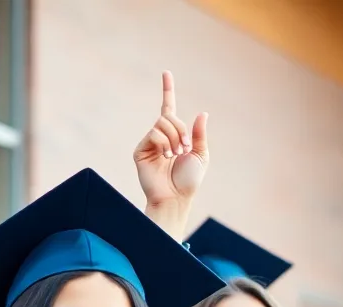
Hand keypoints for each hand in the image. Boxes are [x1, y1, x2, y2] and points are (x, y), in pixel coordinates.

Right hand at [133, 71, 208, 208]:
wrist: (176, 197)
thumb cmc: (189, 180)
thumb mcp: (200, 155)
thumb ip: (199, 134)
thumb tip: (202, 113)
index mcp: (174, 135)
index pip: (169, 108)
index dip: (168, 90)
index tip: (166, 73)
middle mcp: (160, 136)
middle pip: (169, 116)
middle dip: (181, 130)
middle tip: (185, 148)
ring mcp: (149, 142)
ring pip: (162, 123)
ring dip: (174, 138)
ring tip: (176, 155)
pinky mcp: (140, 150)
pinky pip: (154, 133)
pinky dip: (165, 143)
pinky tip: (166, 156)